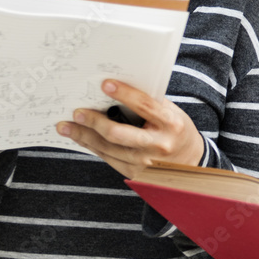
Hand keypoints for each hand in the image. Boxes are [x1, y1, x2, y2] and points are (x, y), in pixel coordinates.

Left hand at [56, 79, 204, 177]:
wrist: (191, 161)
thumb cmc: (177, 129)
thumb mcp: (171, 111)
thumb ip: (148, 102)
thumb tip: (115, 89)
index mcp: (171, 123)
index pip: (145, 106)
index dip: (125, 94)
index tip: (105, 84)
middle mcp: (158, 145)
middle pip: (119, 134)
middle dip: (94, 122)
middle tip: (77, 112)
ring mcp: (145, 163)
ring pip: (108, 149)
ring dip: (84, 136)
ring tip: (66, 126)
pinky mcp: (135, 173)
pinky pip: (109, 158)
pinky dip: (92, 147)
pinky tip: (80, 138)